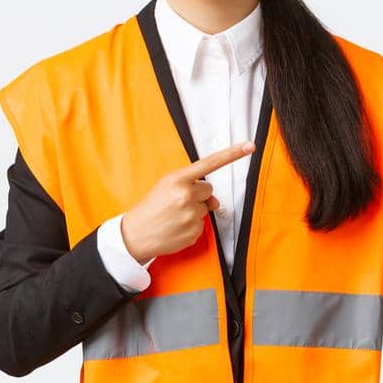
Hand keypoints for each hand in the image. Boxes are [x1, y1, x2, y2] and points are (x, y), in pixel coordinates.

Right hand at [119, 141, 254, 262]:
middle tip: (177, 203)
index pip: (209, 163)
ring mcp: (191, 214)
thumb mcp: (165, 187)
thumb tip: (216, 201)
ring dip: (194, 212)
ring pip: (206, 209)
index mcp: (177, 179)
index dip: (232, 154)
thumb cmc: (150, 208)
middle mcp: (186, 195)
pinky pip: (203, 226)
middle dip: (198, 196)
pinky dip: (192, 227)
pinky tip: (176, 228)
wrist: (133, 235)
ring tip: (174, 217)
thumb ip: (192, 186)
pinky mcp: (194, 231)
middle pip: (209, 190)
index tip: (249, 146)